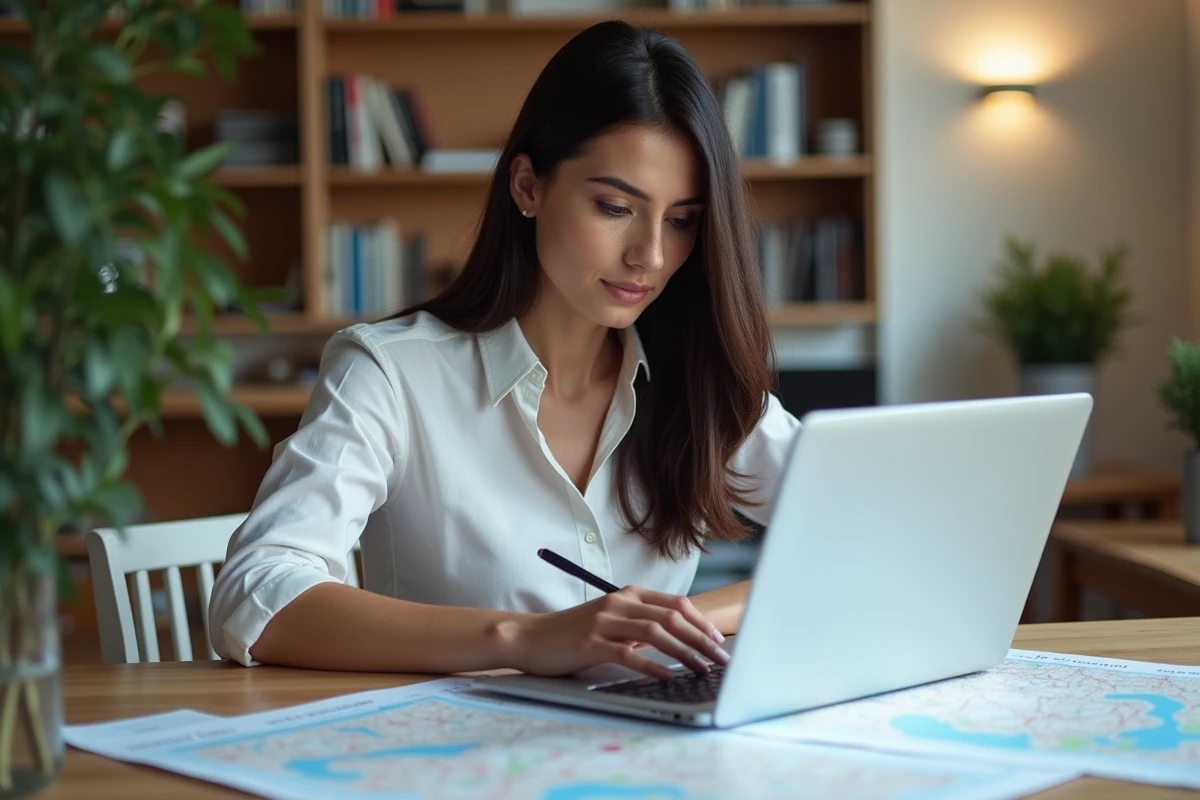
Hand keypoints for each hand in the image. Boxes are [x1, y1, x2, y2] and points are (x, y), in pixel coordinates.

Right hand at [508, 586, 730, 679]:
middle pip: (671, 617)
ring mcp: (604, 622)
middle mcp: (618, 604)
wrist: (529, 637)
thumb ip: (638, 625)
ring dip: (684, 652)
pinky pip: (628, 654)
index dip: (700, 622)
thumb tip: (675, 639)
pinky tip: (667, 677)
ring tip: (701, 669)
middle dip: (700, 639)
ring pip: (655, 633)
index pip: (675, 604)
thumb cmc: (572, 633)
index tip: (717, 641)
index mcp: (627, 595)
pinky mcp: (590, 644)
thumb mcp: (610, 621)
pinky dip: (652, 666)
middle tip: (719, 659)